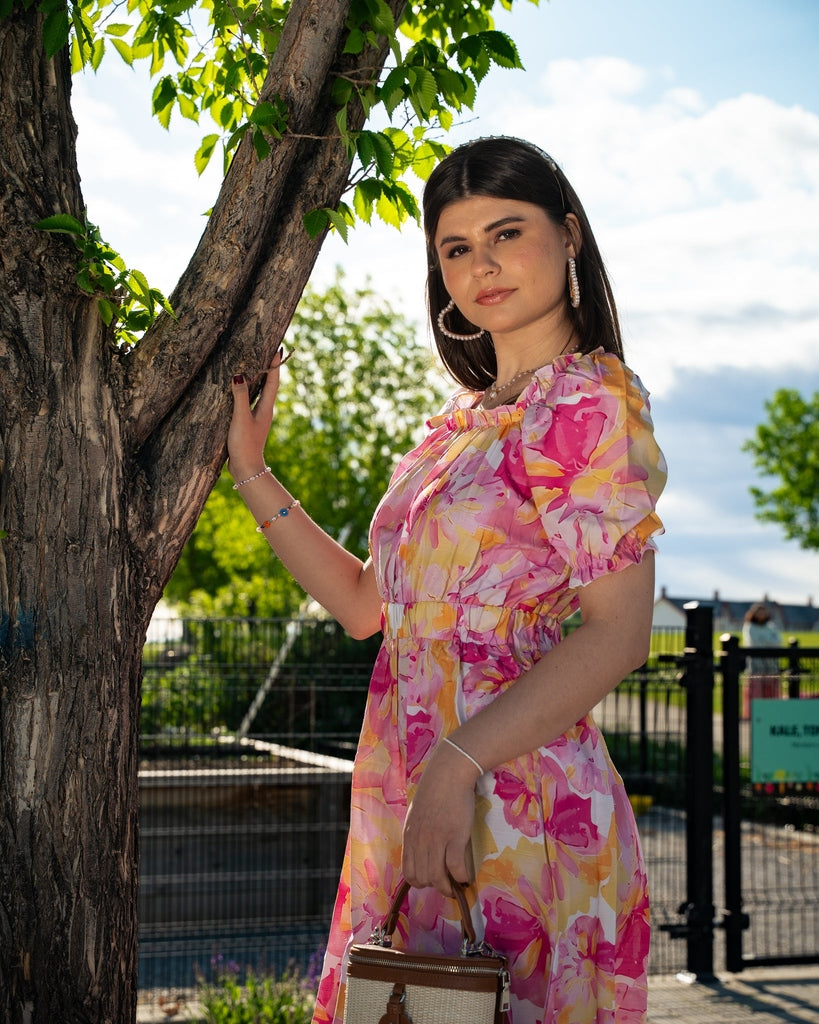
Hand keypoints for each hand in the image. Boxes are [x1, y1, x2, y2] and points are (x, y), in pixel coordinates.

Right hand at [228, 347, 289, 478]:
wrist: (246, 469)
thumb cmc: (245, 444)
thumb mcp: (241, 419)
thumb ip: (240, 397)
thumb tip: (240, 375)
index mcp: (266, 408)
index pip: (273, 382)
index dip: (275, 365)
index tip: (278, 349)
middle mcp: (265, 411)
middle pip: (269, 385)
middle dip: (268, 369)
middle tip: (267, 351)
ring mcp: (258, 418)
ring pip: (260, 393)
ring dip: (259, 379)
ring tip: (254, 365)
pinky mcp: (249, 424)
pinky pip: (251, 402)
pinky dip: (248, 392)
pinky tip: (240, 390)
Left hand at [401, 742, 476, 895]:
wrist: (448, 774)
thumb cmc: (434, 790)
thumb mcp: (416, 814)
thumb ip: (416, 833)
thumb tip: (421, 850)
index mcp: (409, 836)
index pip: (409, 872)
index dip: (419, 883)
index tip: (430, 882)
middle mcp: (420, 841)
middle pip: (423, 878)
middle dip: (435, 887)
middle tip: (447, 885)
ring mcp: (437, 840)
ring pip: (438, 877)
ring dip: (448, 887)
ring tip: (456, 886)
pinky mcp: (455, 836)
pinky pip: (456, 867)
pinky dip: (462, 877)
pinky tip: (466, 876)